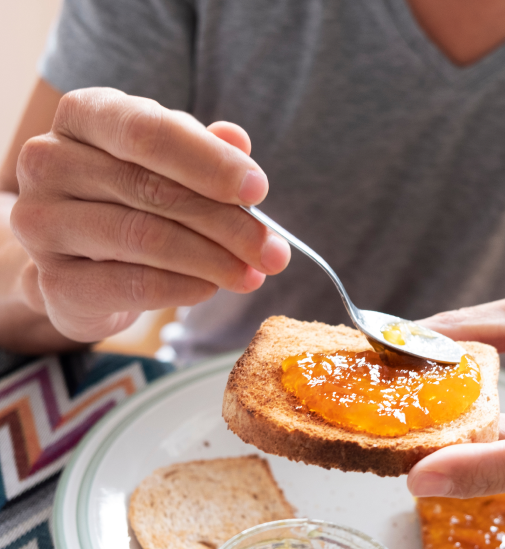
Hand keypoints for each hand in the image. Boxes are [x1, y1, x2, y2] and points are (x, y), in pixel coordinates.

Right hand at [10, 87, 289, 341]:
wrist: (83, 263)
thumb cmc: (135, 199)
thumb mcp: (172, 165)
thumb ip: (206, 151)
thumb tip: (238, 140)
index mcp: (85, 116)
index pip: (149, 131)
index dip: (210, 162)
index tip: (259, 190)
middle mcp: (50, 161)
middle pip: (154, 190)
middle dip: (228, 224)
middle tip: (274, 252)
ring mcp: (42, 222)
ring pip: (144, 238)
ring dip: (213, 261)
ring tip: (252, 275)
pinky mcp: (53, 281)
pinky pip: (129, 284)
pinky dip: (181, 289)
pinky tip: (210, 288)